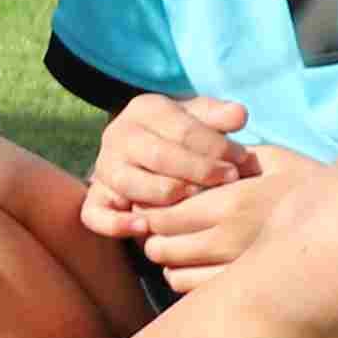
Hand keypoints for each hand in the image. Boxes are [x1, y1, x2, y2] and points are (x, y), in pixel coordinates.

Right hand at [80, 93, 253, 235]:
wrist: (148, 150)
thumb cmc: (184, 136)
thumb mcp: (202, 118)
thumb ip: (220, 116)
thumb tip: (239, 115)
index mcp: (144, 110)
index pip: (183, 129)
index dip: (216, 146)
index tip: (242, 160)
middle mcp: (118, 135)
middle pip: (159, 155)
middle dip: (199, 170)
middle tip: (229, 179)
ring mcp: (104, 167)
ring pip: (130, 182)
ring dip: (167, 193)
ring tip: (196, 199)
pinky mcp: (95, 197)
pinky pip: (95, 214)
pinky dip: (115, 224)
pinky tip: (144, 227)